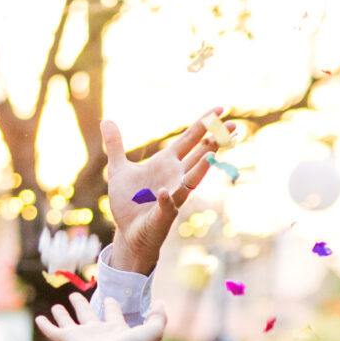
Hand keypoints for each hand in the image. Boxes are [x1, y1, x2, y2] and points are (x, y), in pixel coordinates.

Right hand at [33, 289, 167, 340]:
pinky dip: (46, 326)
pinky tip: (38, 319)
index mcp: (115, 329)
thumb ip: (160, 316)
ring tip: (56, 306)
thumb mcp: (154, 329)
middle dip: (82, 306)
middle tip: (75, 297)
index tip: (109, 299)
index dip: (111, 306)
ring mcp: (82, 337)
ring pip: (70, 323)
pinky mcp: (70, 340)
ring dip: (63, 315)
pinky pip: (54, 332)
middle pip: (88, 316)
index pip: (112, 314)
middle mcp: (97, 332)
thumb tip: (161, 302)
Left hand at [102, 114, 216, 273]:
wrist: (127, 232)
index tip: (220, 108)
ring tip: (212, 154)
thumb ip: (115, 145)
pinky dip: (167, 198)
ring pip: (191, 180)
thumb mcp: (118, 170)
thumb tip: (106, 120)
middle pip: (200, 156)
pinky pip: (167, 205)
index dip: (204, 123)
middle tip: (233, 126)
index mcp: (166, 162)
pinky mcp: (163, 214)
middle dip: (215, 141)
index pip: (190, 139)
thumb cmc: (128, 202)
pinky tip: (165, 192)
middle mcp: (175, 176)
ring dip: (201, 168)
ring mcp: (173, 195)